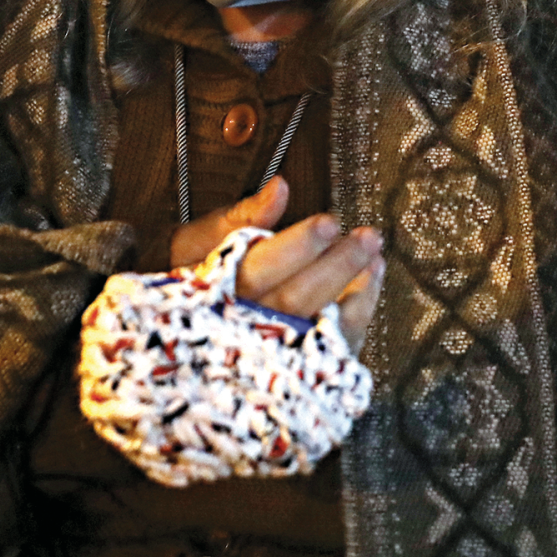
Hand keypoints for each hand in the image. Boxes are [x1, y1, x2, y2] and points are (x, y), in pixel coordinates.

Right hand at [168, 177, 385, 354]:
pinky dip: (360, 315)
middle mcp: (245, 330)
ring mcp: (273, 356)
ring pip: (319, 329)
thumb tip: (279, 187)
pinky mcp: (298, 368)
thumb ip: (238, 216)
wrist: (181, 341)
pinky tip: (371, 283)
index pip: (260, 271)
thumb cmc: (193, 278)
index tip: (329, 221)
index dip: (297, 247)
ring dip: (356, 291)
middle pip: (295, 300)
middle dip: (336, 266)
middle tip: (368, 236)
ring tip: (376, 257)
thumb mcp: (196, 243)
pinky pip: (336, 349)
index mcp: (217, 294)